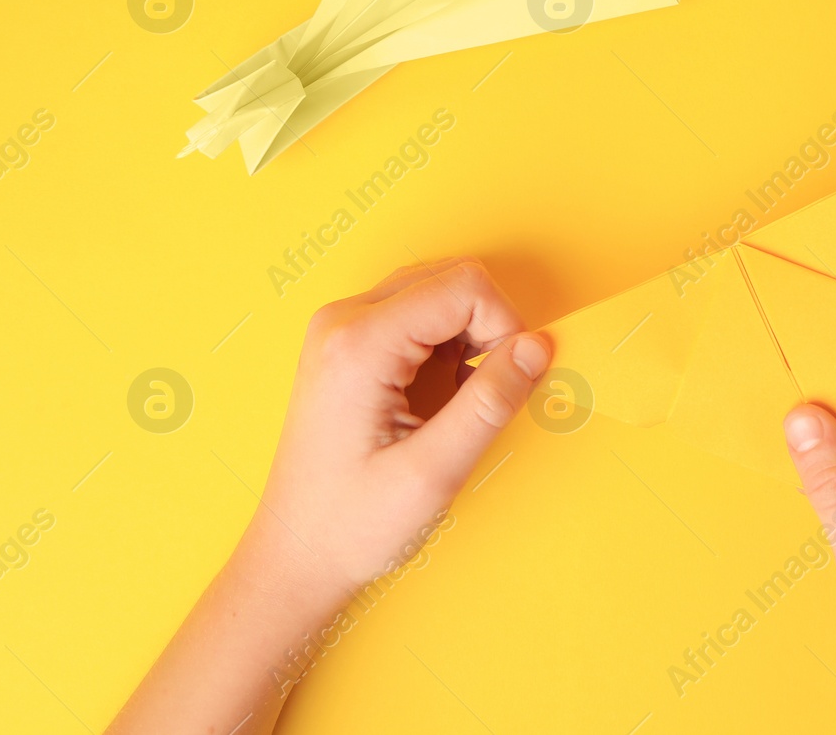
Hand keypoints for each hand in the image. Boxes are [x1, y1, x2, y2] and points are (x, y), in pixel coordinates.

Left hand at [108, 257, 548, 734]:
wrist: (295, 556)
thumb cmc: (353, 525)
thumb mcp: (433, 473)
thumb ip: (489, 404)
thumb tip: (539, 346)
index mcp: (359, 345)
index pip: (463, 286)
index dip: (505, 325)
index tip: (506, 382)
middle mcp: (344, 321)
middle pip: (451, 279)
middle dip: (489, 328)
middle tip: (483, 395)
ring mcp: (342, 329)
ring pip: (438, 291)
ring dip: (469, 337)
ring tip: (456, 402)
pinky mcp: (349, 343)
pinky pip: (420, 315)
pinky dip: (448, 346)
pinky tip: (438, 397)